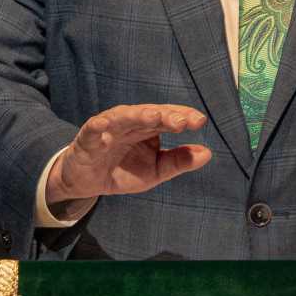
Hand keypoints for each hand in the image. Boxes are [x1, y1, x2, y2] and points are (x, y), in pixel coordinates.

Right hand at [46, 103, 211, 209]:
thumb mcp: (154, 171)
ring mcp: (109, 128)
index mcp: (148, 129)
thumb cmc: (123, 171)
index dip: (183, 117)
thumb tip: (207, 153)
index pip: (168, 117)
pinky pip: (94, 128)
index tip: (199, 121)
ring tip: (154, 116)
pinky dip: (99, 125)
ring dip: (138, 114)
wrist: (87, 182)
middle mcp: (131, 123)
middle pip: (150, 114)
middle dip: (167, 115)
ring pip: (124, 116)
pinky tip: (105, 124)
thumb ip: (178, 162)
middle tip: (184, 121)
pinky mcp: (88, 137)